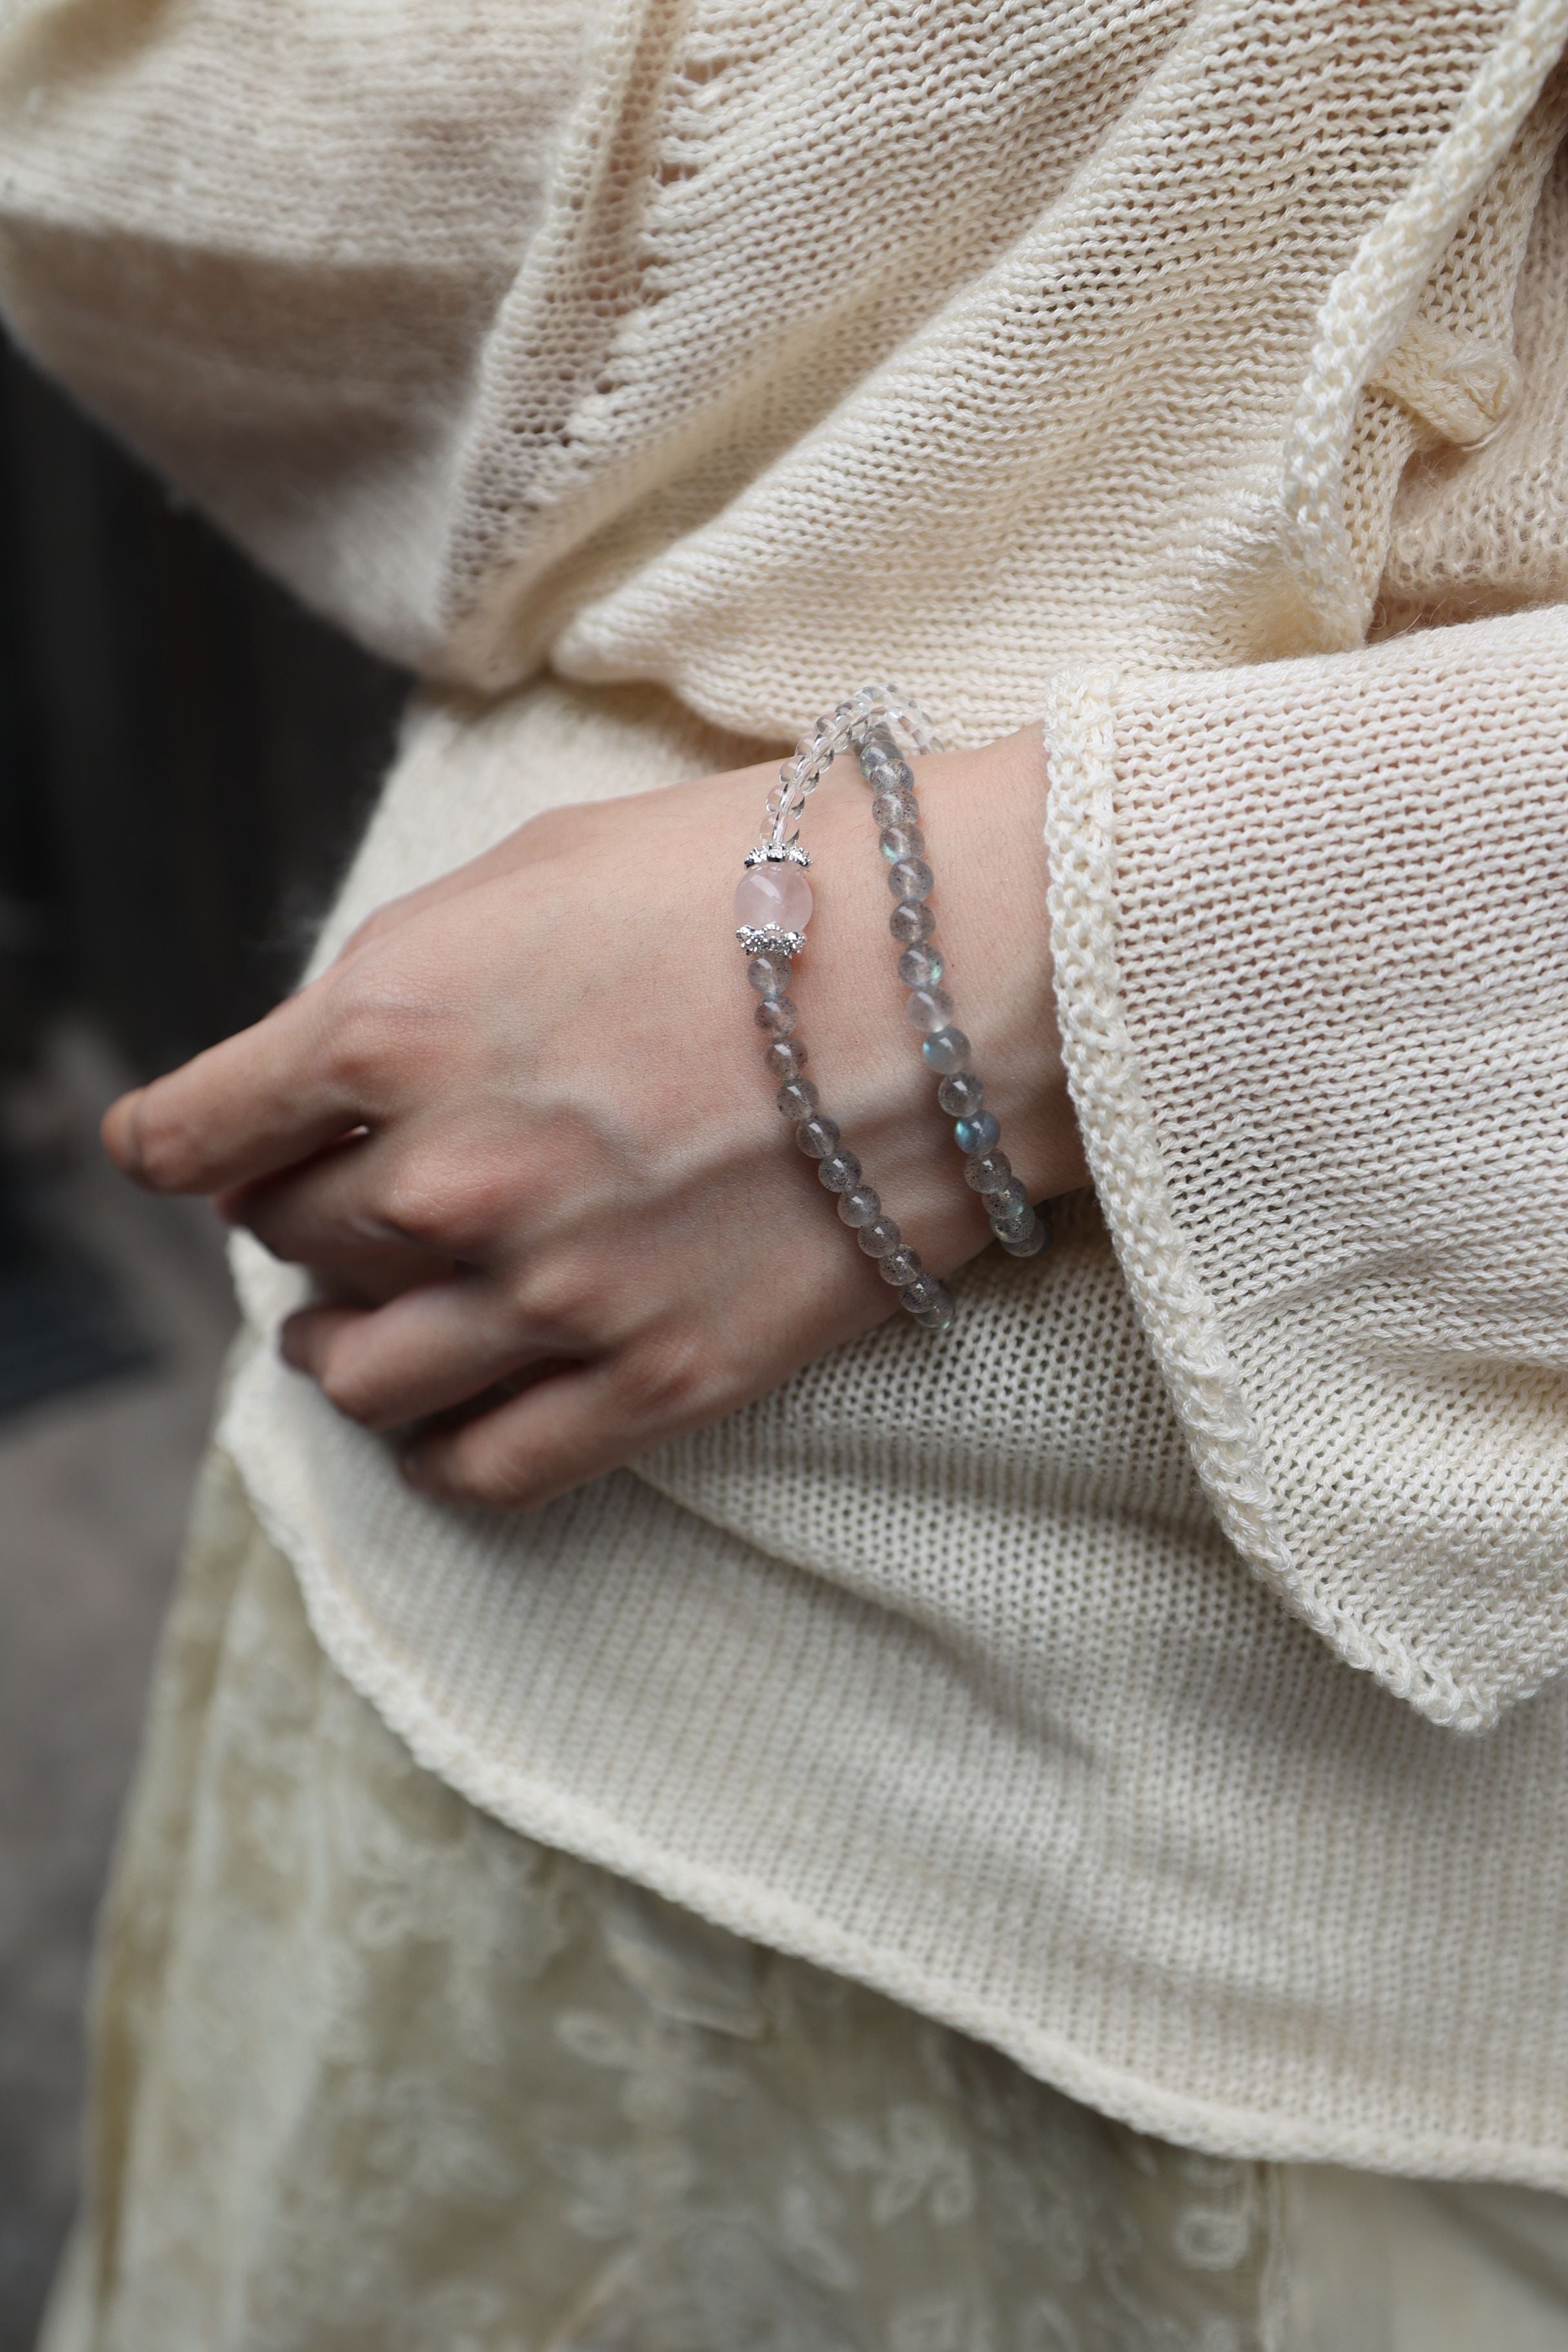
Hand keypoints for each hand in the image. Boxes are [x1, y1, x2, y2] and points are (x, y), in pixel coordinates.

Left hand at [102, 730, 1085, 1506]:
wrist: (971, 971)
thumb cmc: (769, 878)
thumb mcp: (540, 868)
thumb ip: (406, 976)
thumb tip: (338, 1062)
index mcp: (393, 1028)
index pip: (191, 1135)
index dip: (188, 1143)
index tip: (206, 1149)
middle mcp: (446, 1178)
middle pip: (286, 1244)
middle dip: (297, 1219)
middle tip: (345, 1200)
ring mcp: (550, 1293)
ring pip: (358, 1377)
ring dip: (339, 1349)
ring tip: (364, 1327)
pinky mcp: (655, 1379)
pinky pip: (482, 1468)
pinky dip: (434, 1452)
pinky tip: (448, 1414)